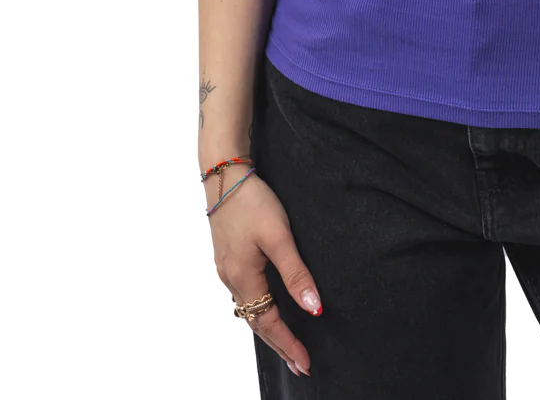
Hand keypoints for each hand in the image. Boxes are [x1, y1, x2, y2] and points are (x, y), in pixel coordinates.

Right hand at [208, 169, 322, 377]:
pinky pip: (244, 294)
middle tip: (300, 363)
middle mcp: (231, 279)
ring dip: (268, 328)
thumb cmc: (252, 202)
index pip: (268, 323)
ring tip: (287, 342)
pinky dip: (258, 309)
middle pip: (256, 322)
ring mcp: (227, 269)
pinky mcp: (228, 258)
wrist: (225, 176)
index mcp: (242, 278)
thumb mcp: (279, 236)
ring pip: (248, 309)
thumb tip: (314, 307)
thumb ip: (296, 273)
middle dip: (279, 344)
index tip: (305, 362)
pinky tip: (267, 306)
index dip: (288, 343)